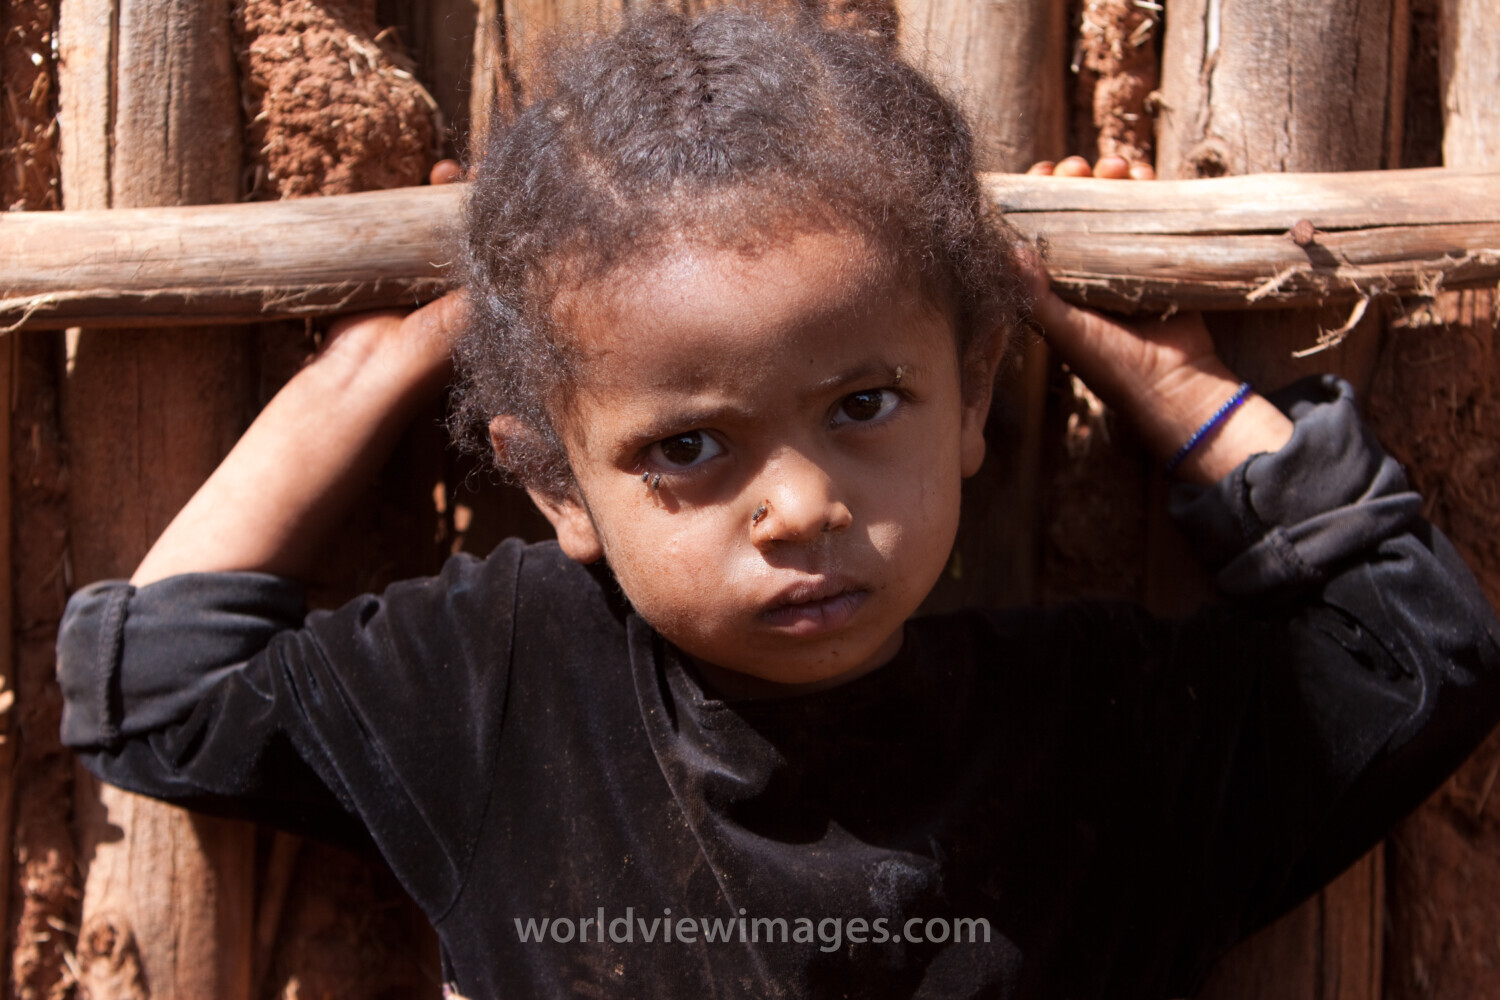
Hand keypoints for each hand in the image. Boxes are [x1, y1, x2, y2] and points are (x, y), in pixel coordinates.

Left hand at [1012, 158, 1292, 482]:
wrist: (1175, 383)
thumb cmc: (1112, 365)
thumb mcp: (1066, 332)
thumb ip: (1037, 295)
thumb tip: (1011, 249)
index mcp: (1058, 284)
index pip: (1040, 228)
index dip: (1039, 198)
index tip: (1040, 174)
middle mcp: (1088, 268)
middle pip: (1077, 207)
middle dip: (1075, 180)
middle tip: (1078, 168)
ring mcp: (1126, 260)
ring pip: (1114, 203)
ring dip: (1112, 176)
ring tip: (1115, 166)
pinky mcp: (1161, 257)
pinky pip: (1154, 210)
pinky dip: (1149, 186)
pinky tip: (1143, 172)